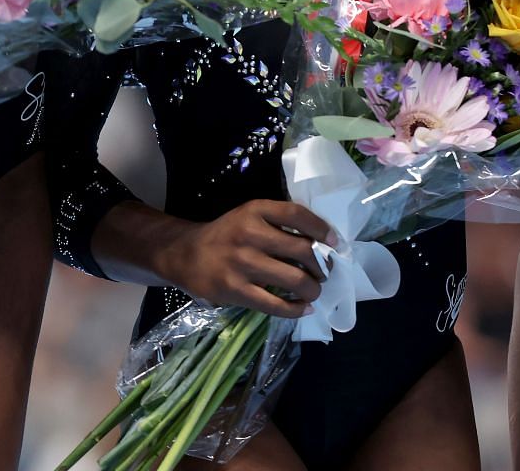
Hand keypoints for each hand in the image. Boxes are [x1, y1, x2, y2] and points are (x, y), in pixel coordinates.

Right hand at [155, 200, 332, 318]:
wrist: (185, 254)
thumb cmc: (226, 235)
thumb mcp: (249, 216)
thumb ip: (278, 223)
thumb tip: (319, 243)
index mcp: (255, 210)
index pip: (297, 215)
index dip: (321, 229)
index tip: (334, 242)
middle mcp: (250, 234)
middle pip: (302, 250)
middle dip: (320, 265)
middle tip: (323, 273)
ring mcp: (242, 264)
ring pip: (294, 280)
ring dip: (313, 289)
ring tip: (314, 291)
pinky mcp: (236, 290)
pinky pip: (275, 304)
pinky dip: (296, 309)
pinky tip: (304, 308)